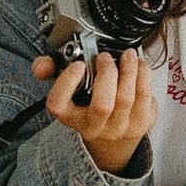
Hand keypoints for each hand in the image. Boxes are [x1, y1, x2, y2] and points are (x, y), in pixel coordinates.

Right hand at [34, 50, 157, 173]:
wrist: (113, 129)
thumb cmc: (87, 101)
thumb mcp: (67, 86)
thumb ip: (50, 69)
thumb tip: (42, 65)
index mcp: (69, 115)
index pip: (58, 105)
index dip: (67, 82)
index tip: (78, 65)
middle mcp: (93, 126)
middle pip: (102, 105)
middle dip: (106, 74)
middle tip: (105, 58)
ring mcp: (118, 127)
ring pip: (126, 98)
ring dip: (128, 70)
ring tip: (127, 55)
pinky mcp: (140, 123)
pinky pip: (144, 96)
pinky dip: (142, 74)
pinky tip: (138, 66)